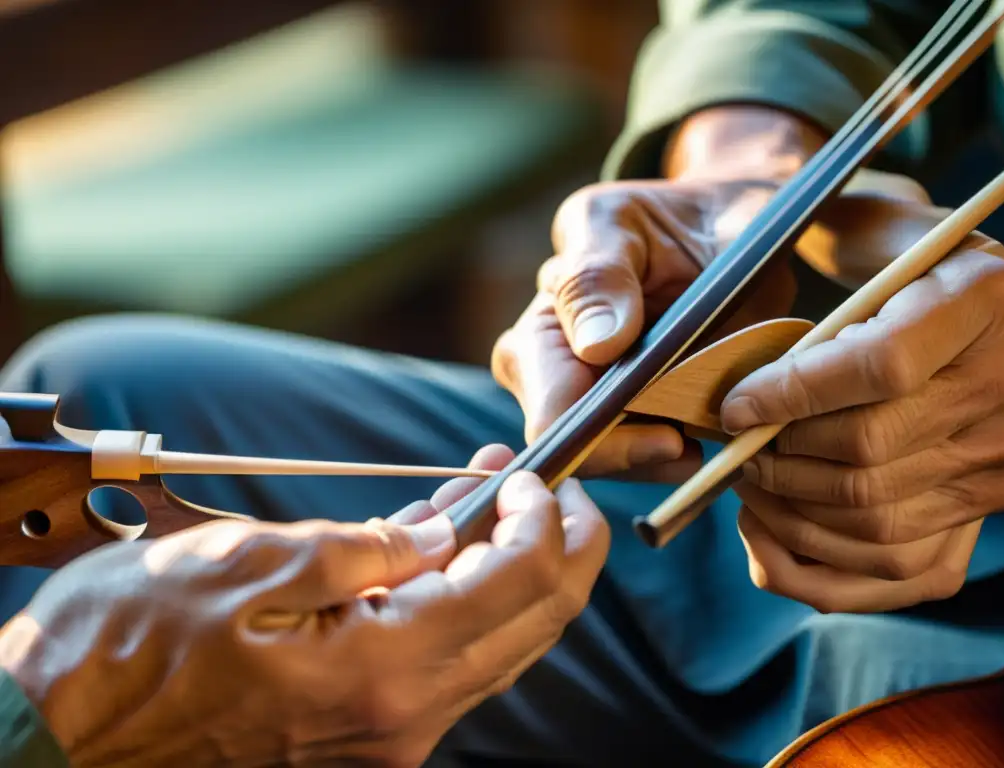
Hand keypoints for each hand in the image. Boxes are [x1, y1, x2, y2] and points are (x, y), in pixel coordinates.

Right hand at [0, 445, 608, 766]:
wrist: (59, 737)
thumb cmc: (133, 647)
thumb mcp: (250, 563)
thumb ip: (368, 548)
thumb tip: (448, 532)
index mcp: (384, 670)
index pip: (517, 585)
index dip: (542, 520)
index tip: (531, 474)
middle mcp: (403, 717)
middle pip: (528, 624)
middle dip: (553, 545)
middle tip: (545, 483)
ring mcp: (386, 734)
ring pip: (493, 644)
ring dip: (506, 567)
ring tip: (491, 496)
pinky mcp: (362, 732)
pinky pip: (441, 659)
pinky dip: (458, 600)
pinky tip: (443, 547)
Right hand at [490, 107, 819, 480]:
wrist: (723, 224)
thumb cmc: (668, 215)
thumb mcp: (621, 222)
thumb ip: (596, 276)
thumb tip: (594, 346)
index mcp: (539, 332)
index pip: (553, 416)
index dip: (605, 439)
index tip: (671, 435)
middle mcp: (556, 378)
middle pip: (584, 454)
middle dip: (641, 456)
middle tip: (699, 441)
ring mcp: (599, 404)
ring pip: (624, 465)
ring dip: (671, 458)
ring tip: (717, 423)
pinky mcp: (642, 420)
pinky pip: (657, 461)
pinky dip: (688, 454)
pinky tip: (715, 428)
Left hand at [721, 245, 1003, 612]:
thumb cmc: (923, 267)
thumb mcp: (891, 233)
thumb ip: (833, 257)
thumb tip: (748, 333)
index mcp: (984, 302)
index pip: (881, 367)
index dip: (792, 394)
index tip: (736, 406)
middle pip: (869, 452)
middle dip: (779, 458)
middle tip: (736, 447)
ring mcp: (1002, 462)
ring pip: (875, 520)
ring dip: (788, 512)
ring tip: (749, 483)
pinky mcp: (984, 511)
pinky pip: (901, 571)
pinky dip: (819, 566)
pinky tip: (770, 533)